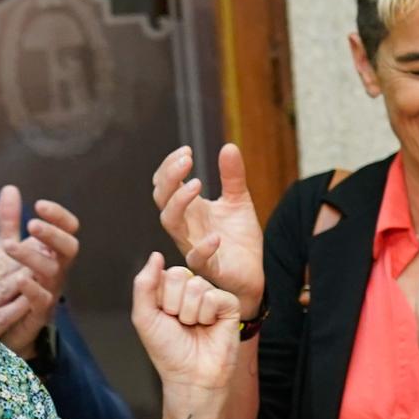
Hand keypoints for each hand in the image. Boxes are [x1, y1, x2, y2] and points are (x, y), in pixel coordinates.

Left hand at [0, 185, 79, 357]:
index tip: (39, 205)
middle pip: (69, 248)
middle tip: (32, 224)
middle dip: (53, 234)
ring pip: (53, 272)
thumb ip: (10, 222)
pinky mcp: (38, 314)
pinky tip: (19, 279)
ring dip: (33, 257)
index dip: (59, 216)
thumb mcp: (9, 249)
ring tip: (9, 246)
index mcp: (53, 252)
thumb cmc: (13, 285)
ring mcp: (50, 292)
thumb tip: (10, 188)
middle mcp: (56, 271)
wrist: (6, 326)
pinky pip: (42, 301)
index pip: (68, 230)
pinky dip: (32, 290)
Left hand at [130, 252, 239, 395]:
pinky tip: (209, 327)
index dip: (160, 300)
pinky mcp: (229, 304)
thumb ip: (144, 284)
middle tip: (180, 324)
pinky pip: (214, 296)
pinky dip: (206, 315)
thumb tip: (156, 255)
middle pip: (179, 275)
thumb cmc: (167, 349)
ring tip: (194, 327)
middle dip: (174, 305)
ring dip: (190, 314)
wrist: (190, 376)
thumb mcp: (144, 316)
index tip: (164, 318)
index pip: (163, 274)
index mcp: (171, 290)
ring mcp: (211, 295)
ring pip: (196, 286)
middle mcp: (191, 289)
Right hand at [151, 144, 263, 316]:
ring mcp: (193, 245)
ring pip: (170, 223)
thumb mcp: (238, 201)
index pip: (165, 184)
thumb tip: (228, 146)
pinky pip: (196, 258)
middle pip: (162, 199)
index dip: (170, 166)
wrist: (256, 272)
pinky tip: (216, 235)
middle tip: (186, 160)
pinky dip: (204, 247)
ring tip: (197, 185)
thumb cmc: (240, 239)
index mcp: (189, 209)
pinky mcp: (208, 267)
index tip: (186, 151)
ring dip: (179, 202)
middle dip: (169, 178)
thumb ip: (232, 176)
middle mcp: (185, 226)